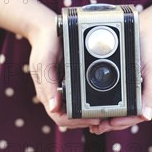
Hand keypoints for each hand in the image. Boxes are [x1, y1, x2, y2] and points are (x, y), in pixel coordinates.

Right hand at [26, 11, 101, 128]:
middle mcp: (56, 95)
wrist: (47, 30)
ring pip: (78, 110)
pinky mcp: (72, 82)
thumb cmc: (43, 46)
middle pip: (71, 118)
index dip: (77, 122)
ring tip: (108, 111)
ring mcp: (64, 90)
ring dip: (90, 113)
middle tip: (106, 117)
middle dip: (87, 120)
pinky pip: (82, 96)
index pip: (61, 118)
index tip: (94, 119)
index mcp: (48, 94)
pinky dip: (92, 101)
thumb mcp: (44, 62)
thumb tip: (54, 107)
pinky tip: (104, 99)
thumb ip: (47, 84)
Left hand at [89, 10, 151, 133]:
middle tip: (96, 128)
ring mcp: (136, 92)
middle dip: (113, 123)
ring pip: (122, 111)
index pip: (140, 115)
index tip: (111, 123)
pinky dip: (106, 105)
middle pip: (129, 116)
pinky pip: (116, 99)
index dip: (125, 122)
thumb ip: (151, 93)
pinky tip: (95, 110)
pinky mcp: (126, 86)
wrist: (147, 31)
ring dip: (108, 118)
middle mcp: (147, 98)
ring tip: (93, 124)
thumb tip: (146, 116)